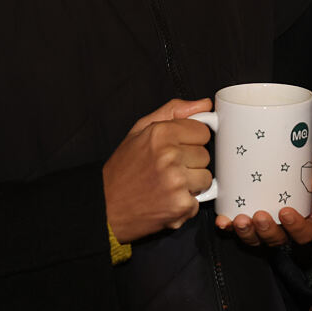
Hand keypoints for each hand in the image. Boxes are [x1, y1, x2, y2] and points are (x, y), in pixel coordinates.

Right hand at [103, 98, 213, 242]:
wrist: (105, 207)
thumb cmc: (123, 169)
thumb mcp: (140, 130)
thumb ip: (174, 112)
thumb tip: (204, 104)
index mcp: (161, 133)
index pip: (202, 132)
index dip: (190, 140)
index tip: (176, 148)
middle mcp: (169, 156)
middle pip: (205, 155)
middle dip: (190, 162)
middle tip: (167, 168)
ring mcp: (176, 182)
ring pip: (206, 178)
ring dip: (191, 183)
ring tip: (168, 184)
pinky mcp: (180, 206)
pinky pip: (198, 201)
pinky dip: (185, 203)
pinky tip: (167, 199)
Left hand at [215, 148, 311, 246]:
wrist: (293, 152)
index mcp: (307, 218)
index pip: (303, 233)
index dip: (295, 228)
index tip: (286, 212)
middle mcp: (284, 225)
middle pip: (276, 239)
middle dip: (266, 232)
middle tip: (260, 216)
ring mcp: (264, 221)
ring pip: (255, 238)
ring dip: (246, 233)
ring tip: (239, 220)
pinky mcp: (247, 212)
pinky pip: (237, 226)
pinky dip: (228, 226)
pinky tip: (223, 220)